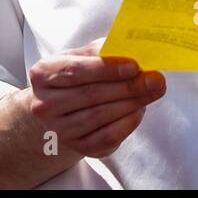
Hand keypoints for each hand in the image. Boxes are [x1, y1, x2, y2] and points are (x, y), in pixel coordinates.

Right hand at [19, 39, 165, 158]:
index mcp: (43, 74)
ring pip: (100, 116)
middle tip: (155, 79)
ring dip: (131, 103)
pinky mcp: (78, 147)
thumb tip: (131, 50)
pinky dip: (127, 123)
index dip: (106, 69)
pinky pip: (106, 137)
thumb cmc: (74, 76)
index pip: (75, 71)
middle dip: (127, 86)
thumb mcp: (80, 56)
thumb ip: (101, 50)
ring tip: (153, 91)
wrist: (60, 109)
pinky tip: (140, 110)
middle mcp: (45, 105)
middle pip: (90, 95)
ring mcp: (60, 129)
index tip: (134, 66)